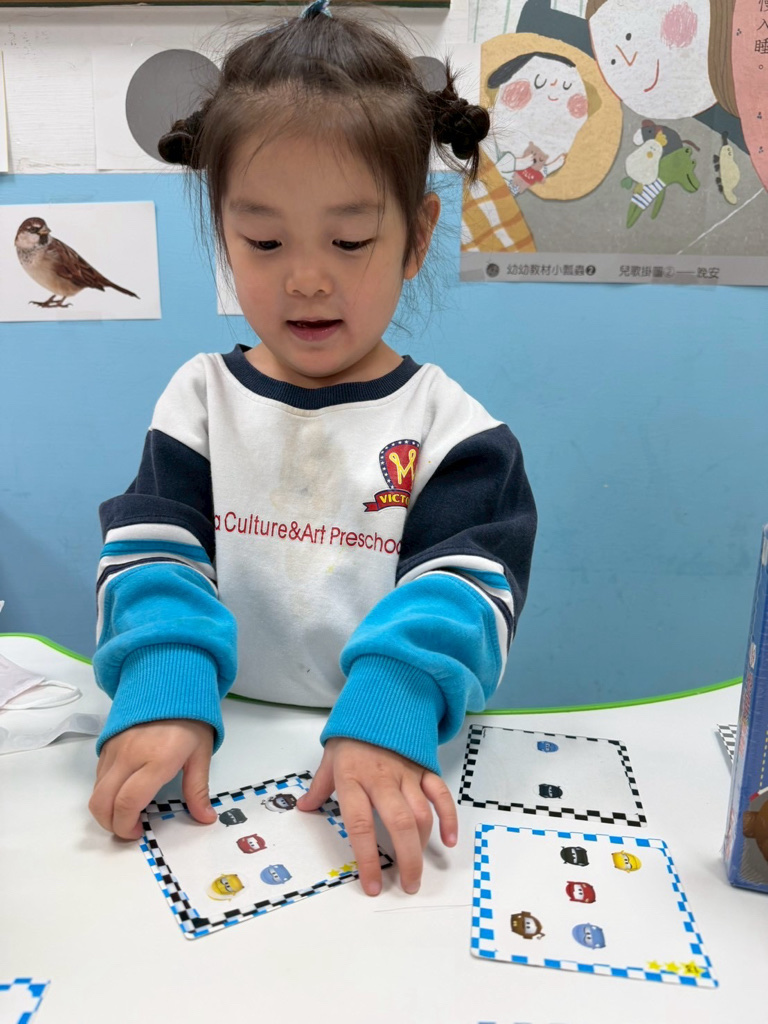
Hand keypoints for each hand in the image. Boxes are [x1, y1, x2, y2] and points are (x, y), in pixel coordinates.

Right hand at [89, 720, 215, 839]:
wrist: (171, 682)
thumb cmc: (191, 719)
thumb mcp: (201, 754)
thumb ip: (198, 789)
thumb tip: (206, 818)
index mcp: (156, 759)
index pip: (128, 802)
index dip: (127, 825)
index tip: (139, 832)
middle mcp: (129, 755)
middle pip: (101, 802)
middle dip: (110, 824)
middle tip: (129, 829)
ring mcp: (114, 748)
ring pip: (96, 790)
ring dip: (106, 809)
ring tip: (128, 812)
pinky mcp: (107, 743)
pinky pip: (98, 775)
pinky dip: (105, 791)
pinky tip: (124, 791)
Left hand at [296, 738, 457, 896]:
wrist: (379, 702)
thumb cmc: (351, 735)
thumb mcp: (330, 758)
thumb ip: (319, 787)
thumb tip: (304, 808)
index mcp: (353, 779)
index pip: (360, 825)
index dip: (367, 858)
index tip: (372, 885)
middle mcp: (381, 779)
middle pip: (398, 824)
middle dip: (406, 860)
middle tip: (408, 885)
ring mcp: (406, 773)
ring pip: (421, 813)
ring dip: (422, 846)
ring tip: (417, 871)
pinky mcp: (425, 768)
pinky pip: (440, 795)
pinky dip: (448, 818)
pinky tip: (449, 841)